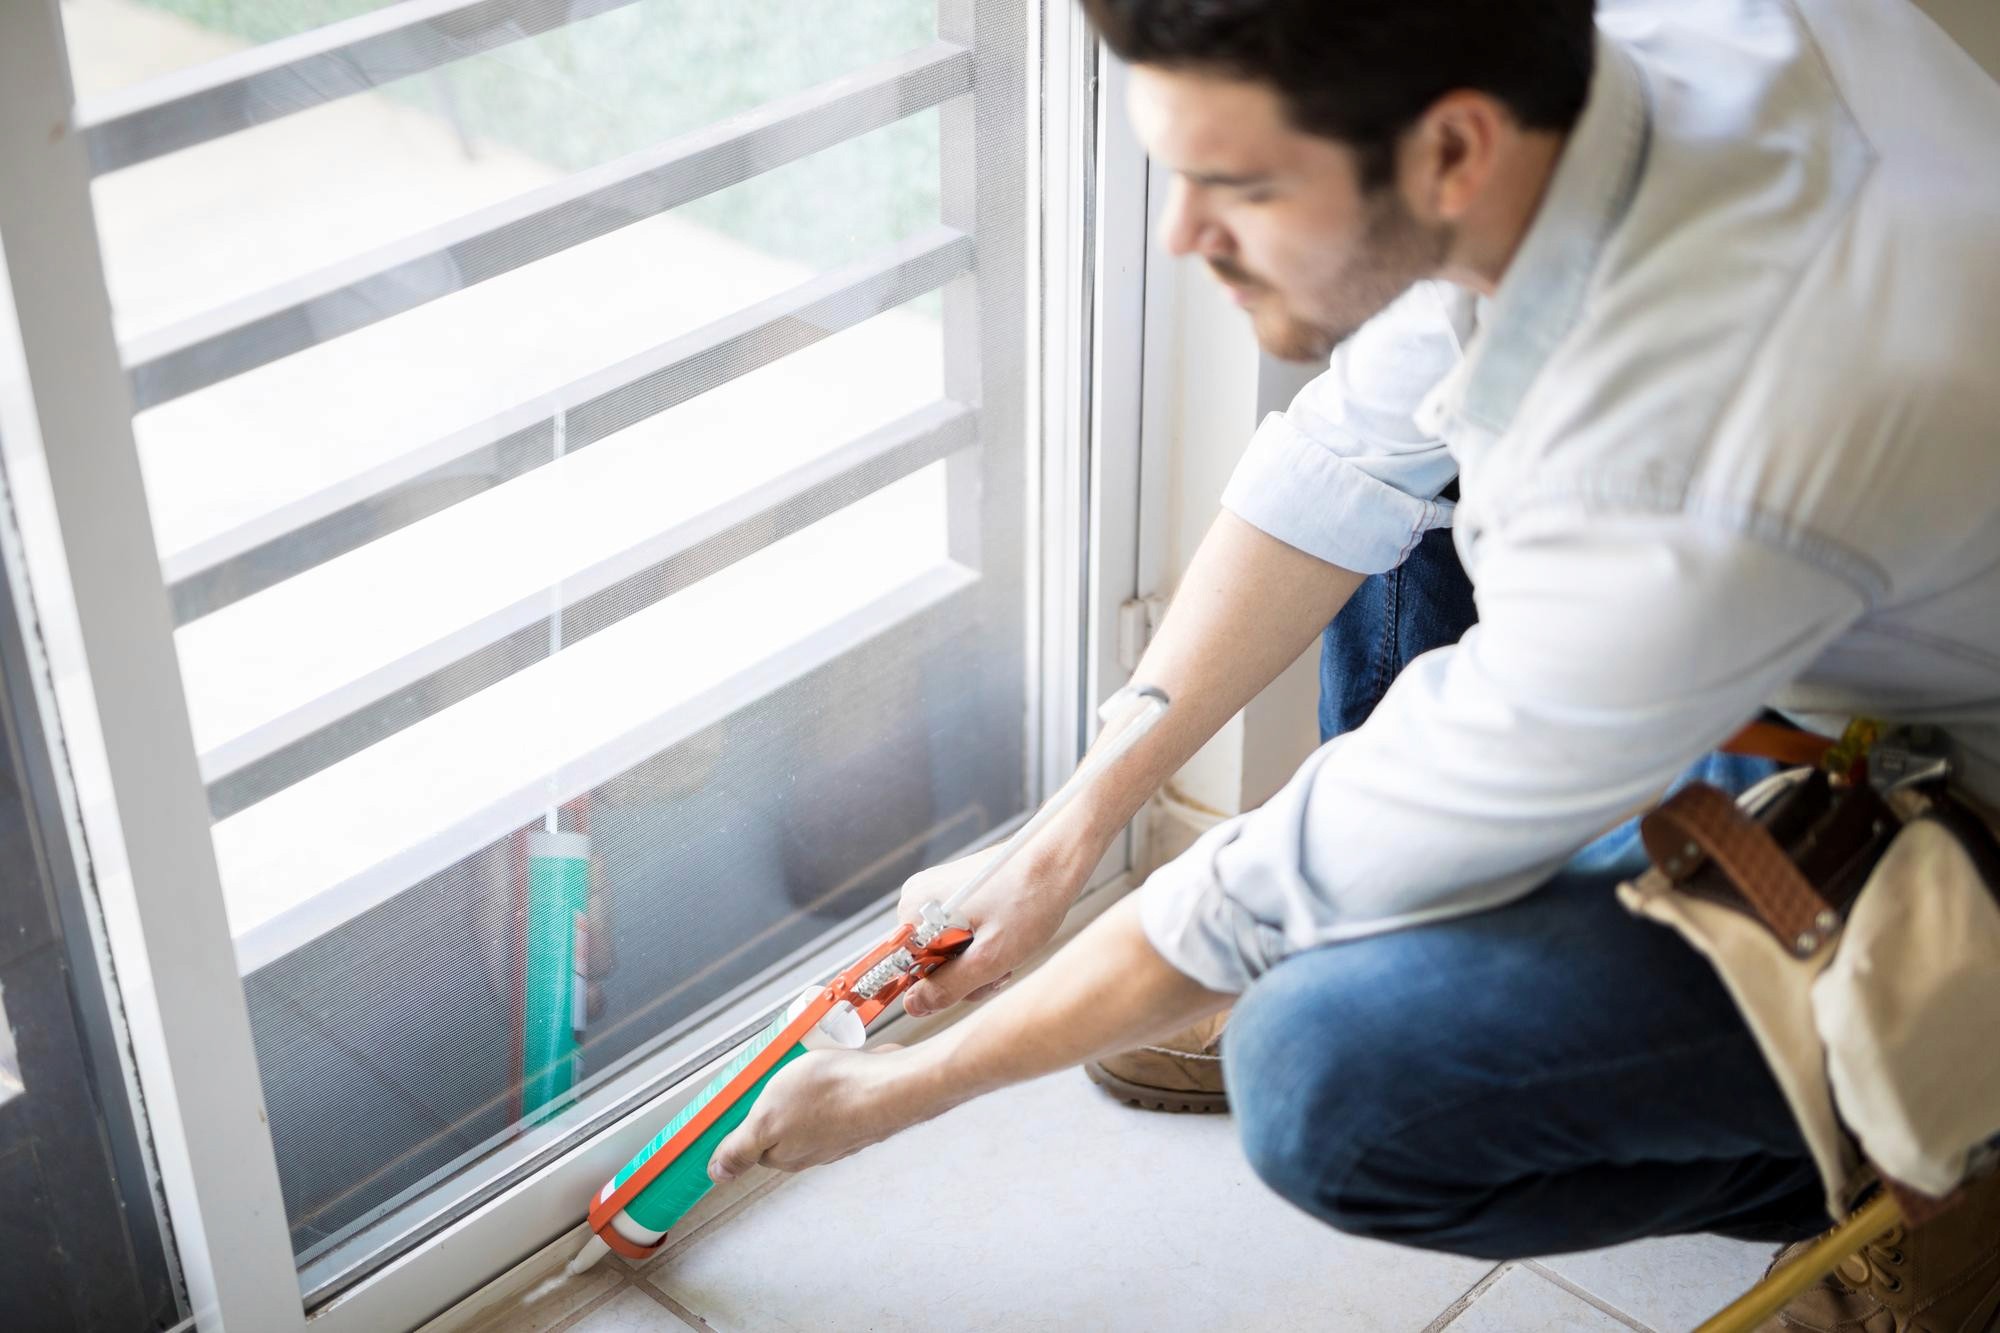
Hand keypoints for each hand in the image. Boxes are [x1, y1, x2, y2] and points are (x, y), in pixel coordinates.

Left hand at [707, 1043, 948, 1180]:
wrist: (890, 1086)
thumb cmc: (831, 1097)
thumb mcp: (766, 1119)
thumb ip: (739, 1148)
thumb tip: (717, 1173)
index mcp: (784, 1155)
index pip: (751, 1140)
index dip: (745, 1114)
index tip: (742, 1092)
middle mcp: (811, 1148)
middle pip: (779, 1121)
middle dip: (774, 1095)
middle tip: (775, 1070)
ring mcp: (836, 1130)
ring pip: (806, 1106)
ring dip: (803, 1084)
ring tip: (806, 1063)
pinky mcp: (856, 1110)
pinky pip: (832, 1093)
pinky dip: (829, 1078)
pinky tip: (832, 1064)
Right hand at [894, 841, 1093, 1017]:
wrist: (1058, 858)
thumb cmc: (1030, 899)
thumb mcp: (991, 956)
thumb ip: (949, 986)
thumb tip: (913, 1006)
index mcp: (916, 909)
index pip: (905, 968)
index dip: (939, 985)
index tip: (973, 982)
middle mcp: (919, 898)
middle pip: (928, 961)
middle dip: (965, 974)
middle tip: (1000, 969)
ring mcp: (938, 894)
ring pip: (947, 952)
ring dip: (978, 963)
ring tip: (1009, 953)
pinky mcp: (957, 894)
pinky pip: (959, 935)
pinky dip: (983, 945)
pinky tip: (1007, 940)